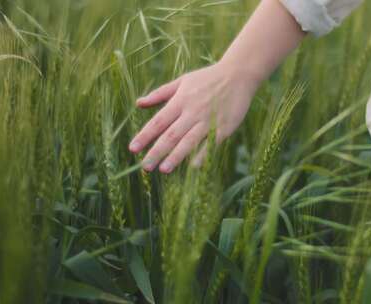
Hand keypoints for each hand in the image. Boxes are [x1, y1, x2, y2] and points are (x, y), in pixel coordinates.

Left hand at [128, 63, 259, 172]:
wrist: (238, 74)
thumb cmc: (207, 78)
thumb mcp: (182, 81)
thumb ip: (160, 94)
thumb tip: (138, 103)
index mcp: (180, 100)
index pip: (158, 121)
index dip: (144, 136)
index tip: (132, 149)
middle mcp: (192, 111)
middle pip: (171, 134)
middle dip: (157, 151)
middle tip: (145, 166)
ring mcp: (208, 120)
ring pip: (189, 141)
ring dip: (176, 156)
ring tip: (163, 170)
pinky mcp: (224, 127)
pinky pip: (211, 143)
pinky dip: (202, 154)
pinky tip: (193, 166)